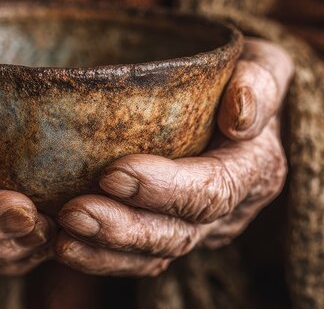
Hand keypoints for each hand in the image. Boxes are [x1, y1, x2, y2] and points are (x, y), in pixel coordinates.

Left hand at [55, 38, 292, 275]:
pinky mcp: (167, 233)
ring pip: (153, 257)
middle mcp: (228, 209)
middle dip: (124, 229)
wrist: (229, 104)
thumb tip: (239, 118)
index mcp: (253, 169)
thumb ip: (258, 82)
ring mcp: (197, 228)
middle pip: (178, 234)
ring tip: (61, 237)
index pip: (212, 189)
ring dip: (104, 251)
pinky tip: (60, 244)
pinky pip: (134, 260)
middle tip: (74, 213)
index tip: (112, 173)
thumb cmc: (237, 77)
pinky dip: (97, 258)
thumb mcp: (262, 63)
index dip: (164, 188)